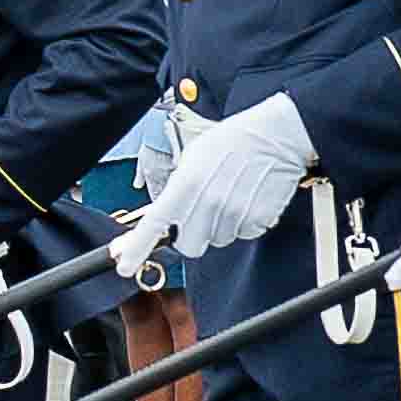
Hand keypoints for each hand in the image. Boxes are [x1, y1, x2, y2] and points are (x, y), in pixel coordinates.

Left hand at [113, 94, 315, 267]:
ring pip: (217, 241)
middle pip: (189, 245)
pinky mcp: (260, 219)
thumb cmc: (232, 142)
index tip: (124, 265)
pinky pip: (243, 234)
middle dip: (191, 235)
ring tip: (230, 196)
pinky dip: (244, 223)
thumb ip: (176, 190)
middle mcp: (209, 201)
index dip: (137, 248)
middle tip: (201, 213)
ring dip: (219, 226)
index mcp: (186, 183)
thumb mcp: (193, 157)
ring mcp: (235, 212)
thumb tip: (158, 219)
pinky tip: (248, 199)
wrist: (277, 135)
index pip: (155, 224)